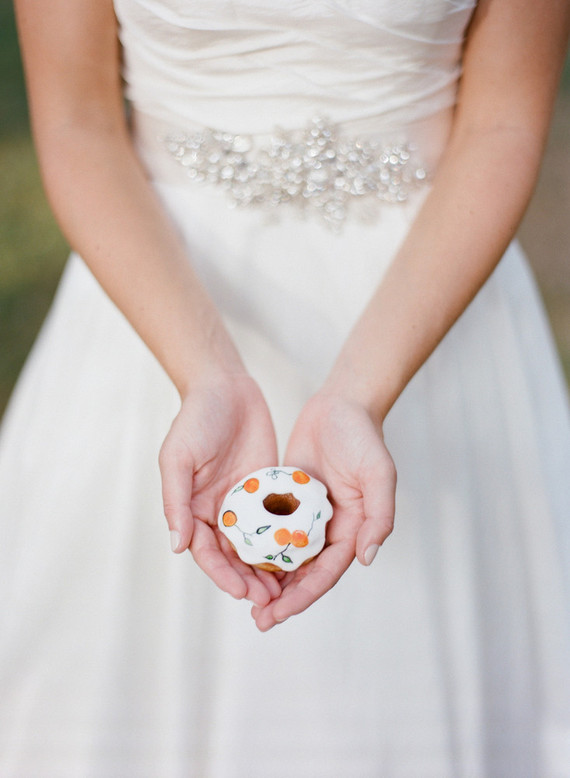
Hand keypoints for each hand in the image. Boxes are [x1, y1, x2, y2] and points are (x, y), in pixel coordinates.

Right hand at [159, 371, 281, 606]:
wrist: (225, 386)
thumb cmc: (195, 419)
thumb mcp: (178, 457)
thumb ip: (176, 500)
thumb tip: (178, 545)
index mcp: (192, 509)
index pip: (206, 553)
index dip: (222, 575)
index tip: (241, 592)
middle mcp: (218, 511)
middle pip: (232, 557)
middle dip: (247, 581)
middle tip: (269, 600)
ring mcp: (243, 502)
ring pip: (256, 545)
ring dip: (267, 569)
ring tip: (286, 590)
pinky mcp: (266, 489)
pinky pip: (276, 520)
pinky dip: (284, 541)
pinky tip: (301, 556)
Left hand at [251, 391, 395, 629]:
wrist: (342, 404)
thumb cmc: (364, 438)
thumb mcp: (379, 474)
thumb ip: (379, 516)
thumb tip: (367, 559)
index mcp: (352, 530)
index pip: (326, 573)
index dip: (304, 596)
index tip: (278, 614)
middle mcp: (328, 529)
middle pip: (305, 573)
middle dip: (283, 600)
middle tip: (258, 620)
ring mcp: (306, 515)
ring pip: (286, 556)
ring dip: (268, 580)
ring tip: (243, 599)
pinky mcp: (287, 498)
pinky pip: (271, 527)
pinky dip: (259, 546)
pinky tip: (236, 558)